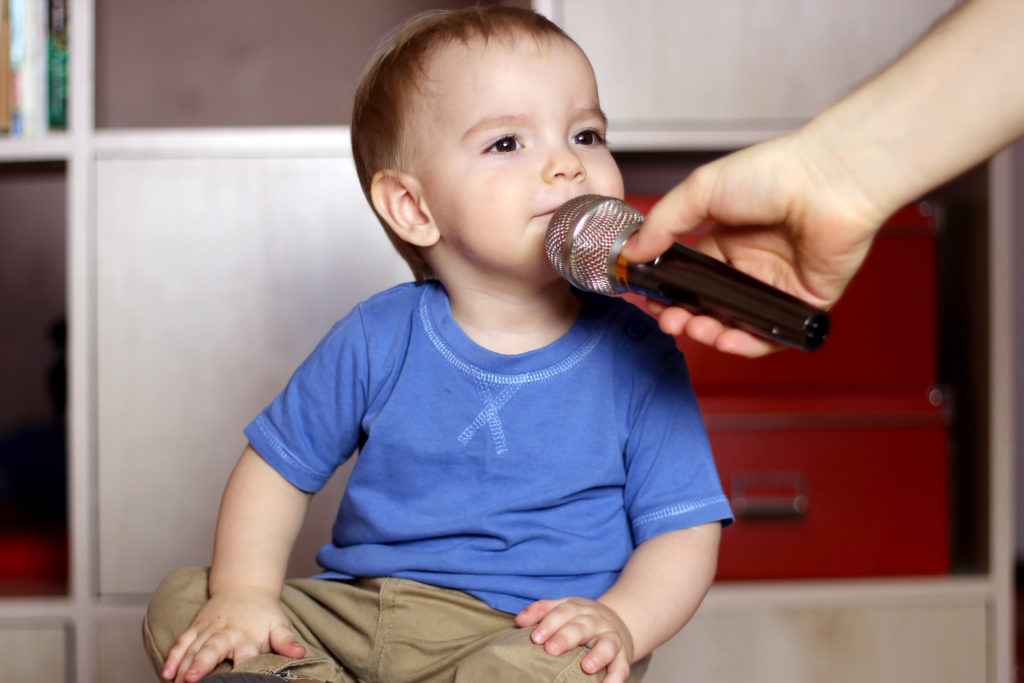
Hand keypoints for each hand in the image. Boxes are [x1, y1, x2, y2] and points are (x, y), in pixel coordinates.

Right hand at [161, 589, 305, 682]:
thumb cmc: (263, 613)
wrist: (245, 587)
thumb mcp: (278, 625)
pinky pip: (182, 642)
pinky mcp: (196, 628)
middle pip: (212, 650)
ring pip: (193, 648)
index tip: (239, 681)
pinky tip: (166, 673)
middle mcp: (226, 633)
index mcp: (248, 636)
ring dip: (183, 666)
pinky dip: (173, 657)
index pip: (246, 656)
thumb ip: (286, 641)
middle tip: (192, 680)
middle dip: (201, 665)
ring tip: (176, 682)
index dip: (242, 669)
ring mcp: (208, 630)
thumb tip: (300, 653)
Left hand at [516, 597, 634, 682]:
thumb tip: (519, 620)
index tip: (535, 638)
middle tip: (551, 650)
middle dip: (567, 637)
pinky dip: (616, 677)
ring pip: (607, 644)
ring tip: (586, 667)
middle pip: (582, 626)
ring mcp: (611, 638)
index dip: (549, 623)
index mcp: (578, 609)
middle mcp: (596, 621)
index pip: (563, 611)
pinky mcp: (623, 656)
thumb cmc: (581, 620)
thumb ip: (542, 611)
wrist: (619, 622)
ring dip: (598, 655)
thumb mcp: (563, 609)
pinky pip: (622, 667)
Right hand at [622, 131, 884, 356]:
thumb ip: (663, 224)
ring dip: (711, 333)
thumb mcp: (702, 190)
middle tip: (670, 321)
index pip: (691, 278)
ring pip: (737, 325)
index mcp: (728, 240)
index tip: (651, 300)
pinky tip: (727, 339)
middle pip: (710, 306)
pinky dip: (747, 343)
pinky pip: (772, 334)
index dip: (670, 293)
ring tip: (695, 329)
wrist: (829, 178)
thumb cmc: (774, 173)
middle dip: (685, 318)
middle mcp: (752, 265)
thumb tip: (631, 252)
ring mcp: (778, 285)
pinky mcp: (805, 302)